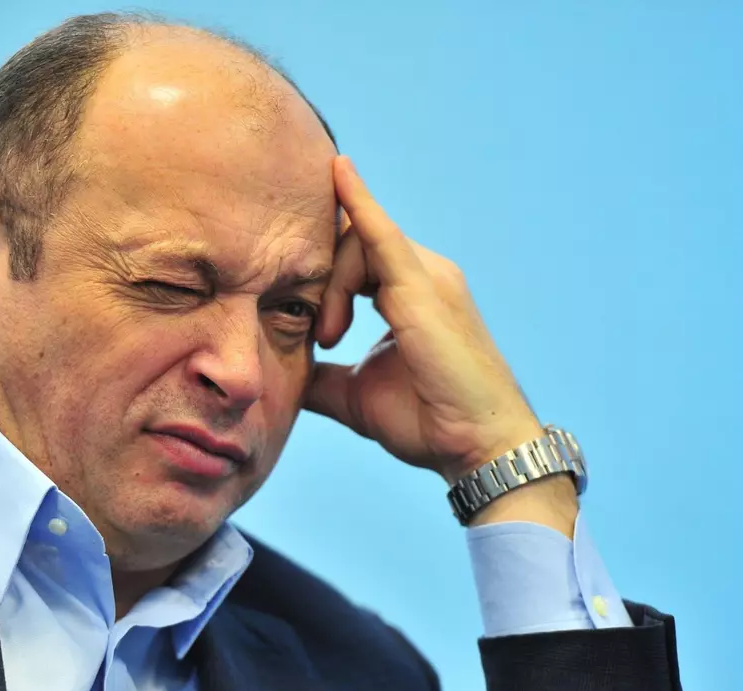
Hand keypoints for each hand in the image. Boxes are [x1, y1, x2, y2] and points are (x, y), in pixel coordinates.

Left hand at [306, 157, 577, 530]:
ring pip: (359, 245)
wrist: (477, 447)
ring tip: (330, 337)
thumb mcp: (353, 394)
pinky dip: (359, 204)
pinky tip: (338, 174)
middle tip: (324, 339)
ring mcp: (428, 276)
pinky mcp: (423, 287)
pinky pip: (382, 235)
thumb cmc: (427, 421)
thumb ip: (319, 376)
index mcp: (408, 295)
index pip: (356, 257)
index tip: (291, 292)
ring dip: (331, 287)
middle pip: (353, 246)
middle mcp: (423, 275)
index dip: (323, 272)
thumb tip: (282, 372)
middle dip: (324, 285)